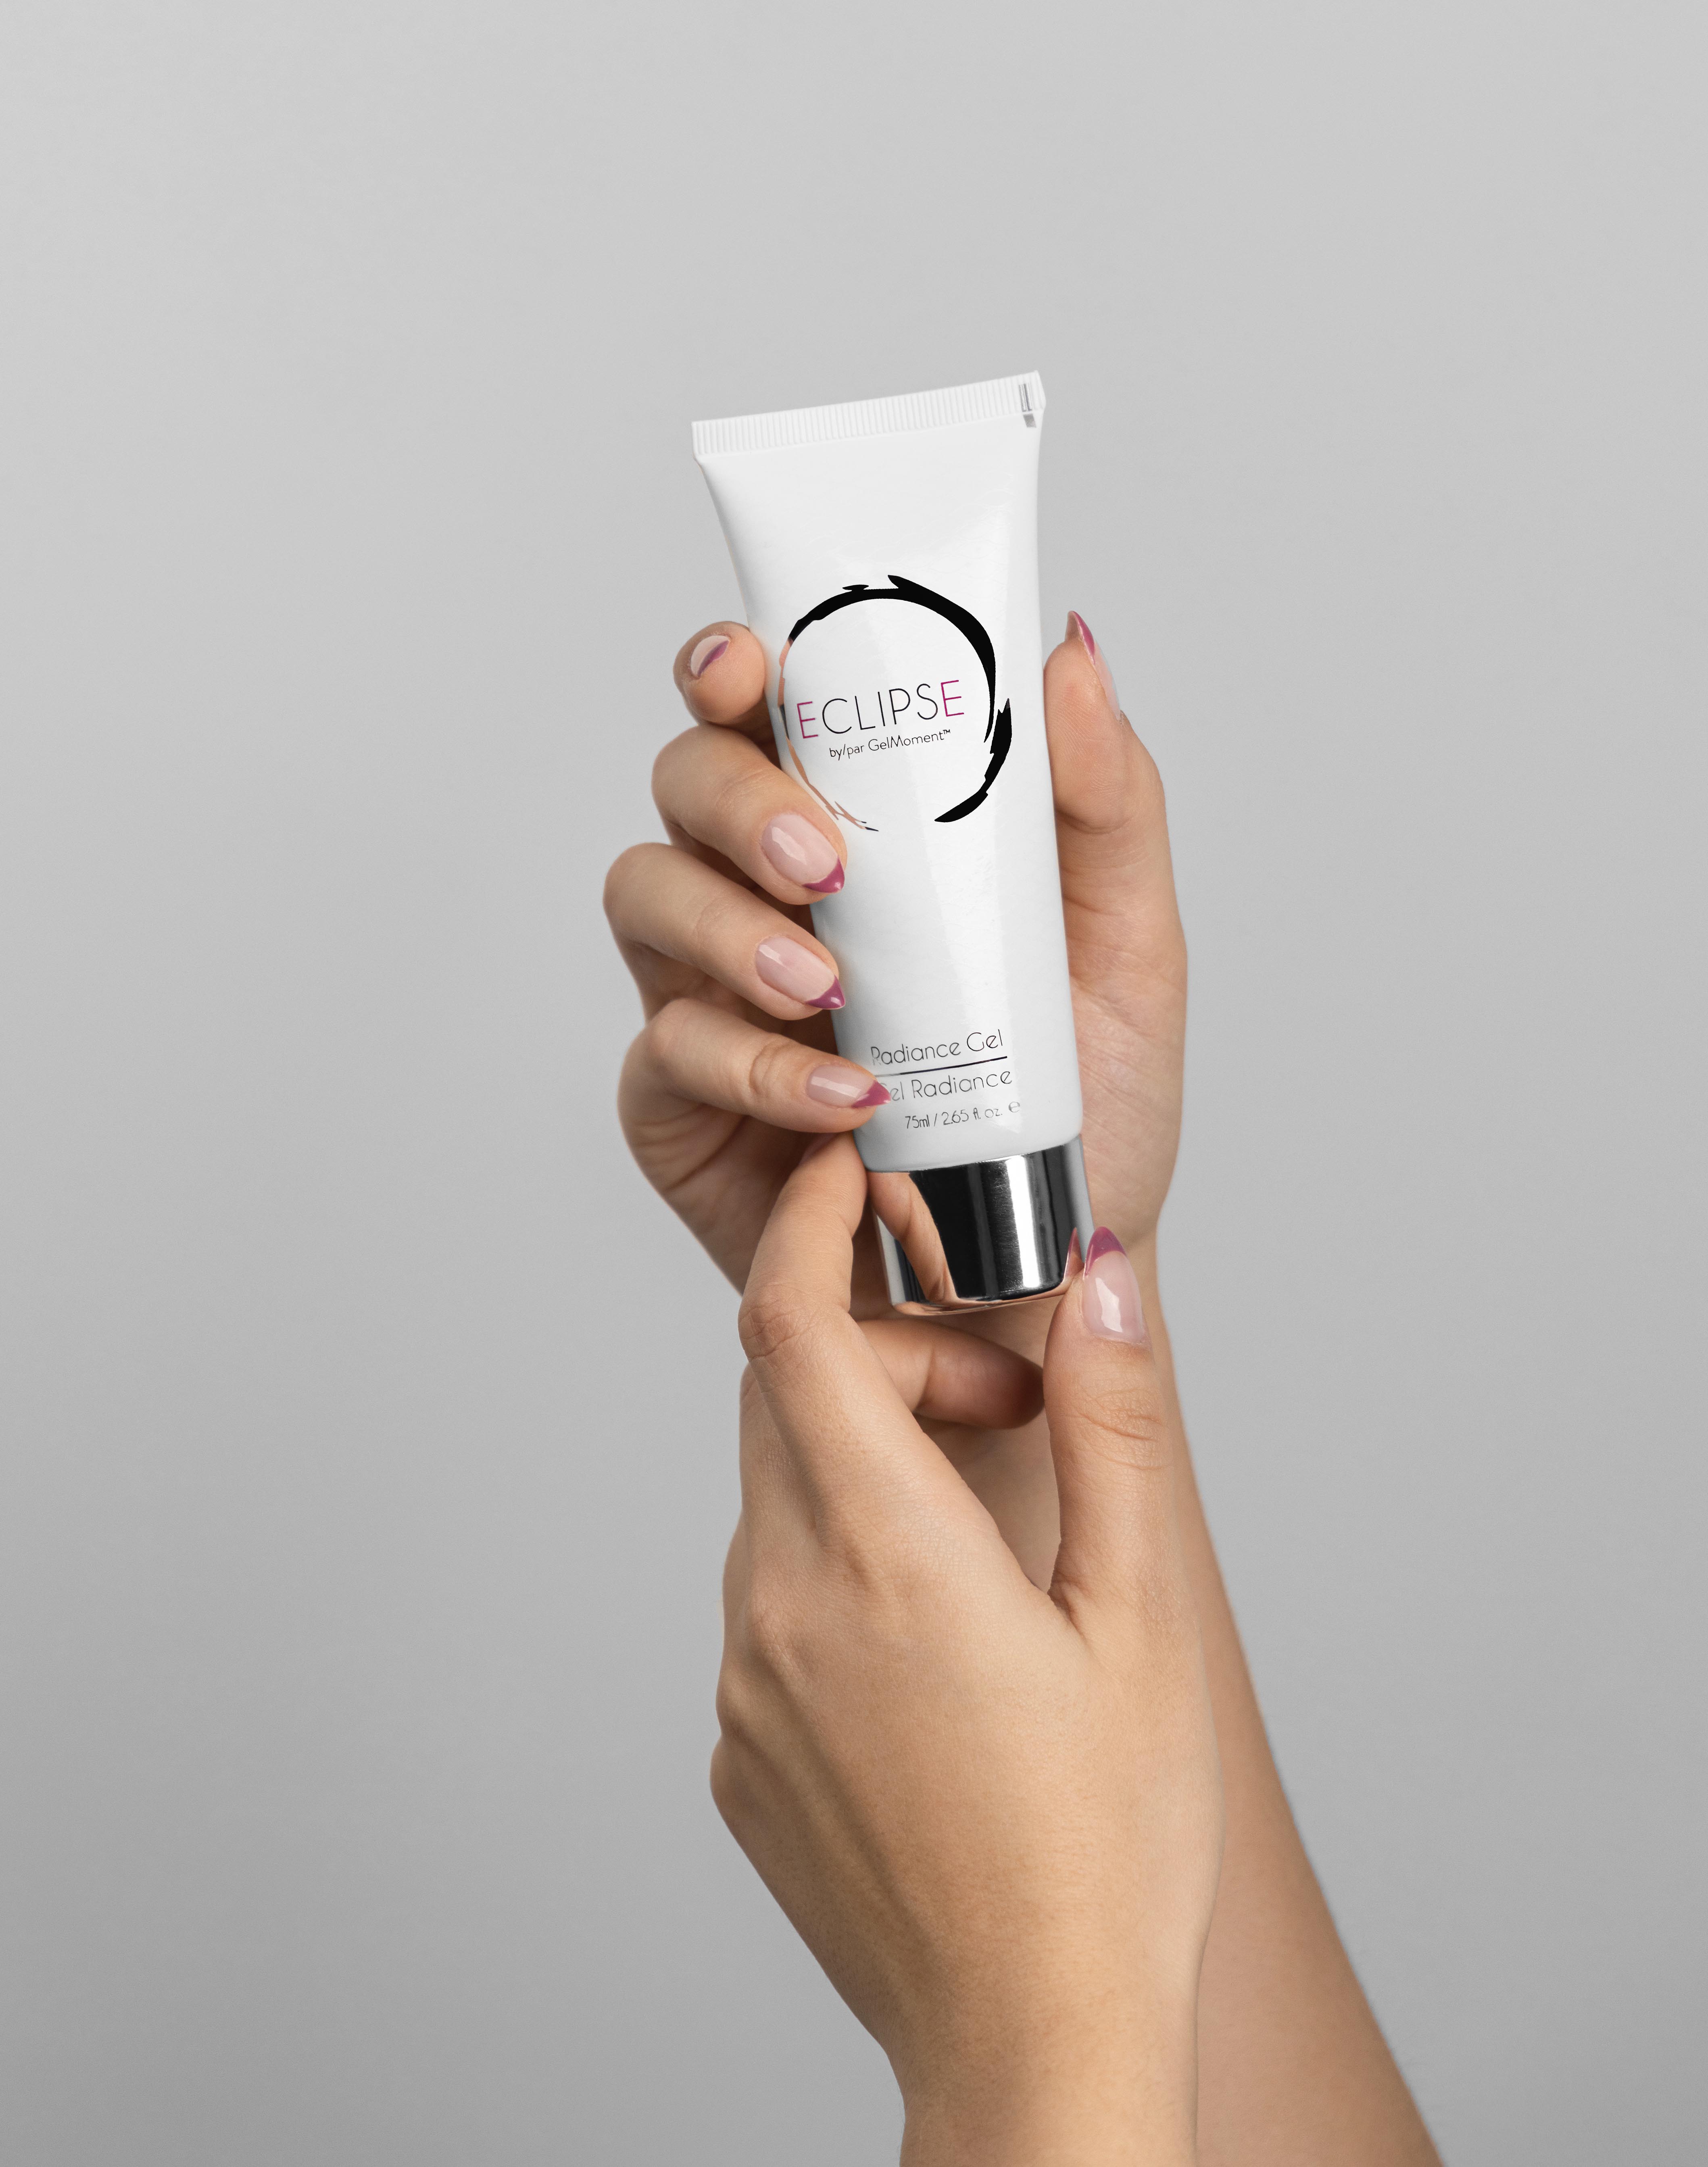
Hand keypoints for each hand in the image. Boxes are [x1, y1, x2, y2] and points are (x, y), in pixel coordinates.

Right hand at [605, 613, 1183, 1306]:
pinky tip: (841, 1102)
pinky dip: (751, 1066)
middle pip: (686, 783)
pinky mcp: (678, 1101)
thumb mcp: (1128, 951)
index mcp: (862, 832)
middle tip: (825, 861)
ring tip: (828, 985)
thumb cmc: (1076, 1105)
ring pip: (645, 897)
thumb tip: (1071, 655)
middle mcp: (766, 895)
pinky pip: (667, 1050)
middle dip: (738, 800)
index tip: (752, 666)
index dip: (735, 668)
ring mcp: (708, 993)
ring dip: (727, 926)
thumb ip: (1104, 804)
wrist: (1041, 1269)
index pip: (770, 712)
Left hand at [713, 1138, 1222, 2165]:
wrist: (1029, 2045)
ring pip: (779, 1499)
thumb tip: (1096, 1281)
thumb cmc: (1104, 1848)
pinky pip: (770, 1601)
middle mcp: (779, 1607)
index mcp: (881, 1557)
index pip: (791, 1326)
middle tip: (1008, 1411)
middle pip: (787, 1401)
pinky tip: (942, 1644)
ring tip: (992, 1543)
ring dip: (867, 1468)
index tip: (850, 1173)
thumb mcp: (1140, 1619)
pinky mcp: (739, 1751)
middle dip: (886, 1359)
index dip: (810, 1225)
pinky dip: (841, 1566)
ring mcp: (744, 1685)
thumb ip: (1110, 1429)